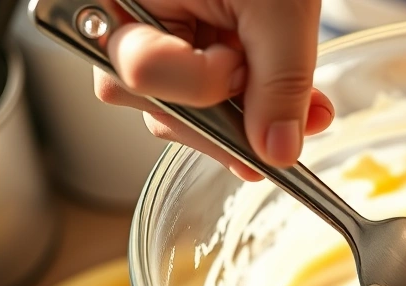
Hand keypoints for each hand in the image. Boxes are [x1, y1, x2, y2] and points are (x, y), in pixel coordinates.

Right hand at [93, 0, 333, 180]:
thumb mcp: (279, 9)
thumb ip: (278, 83)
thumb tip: (275, 153)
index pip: (146, 74)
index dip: (210, 83)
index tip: (250, 66)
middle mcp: (108, 22)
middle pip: (160, 106)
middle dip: (236, 116)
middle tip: (297, 106)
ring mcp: (134, 39)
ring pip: (181, 111)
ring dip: (244, 112)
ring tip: (293, 89)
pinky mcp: (162, 49)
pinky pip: (192, 97)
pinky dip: (239, 100)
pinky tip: (275, 94)